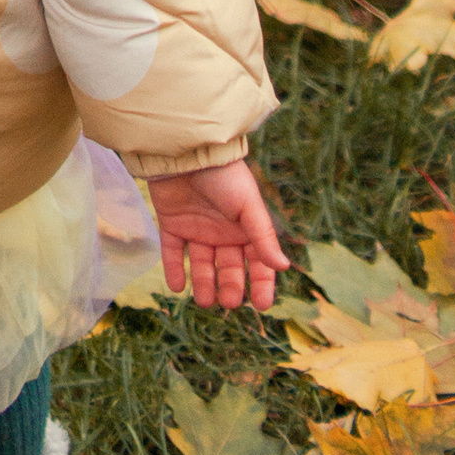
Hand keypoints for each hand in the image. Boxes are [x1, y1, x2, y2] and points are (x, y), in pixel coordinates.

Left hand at [147, 159, 287, 311]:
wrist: (185, 150)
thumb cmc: (224, 176)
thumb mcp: (248, 206)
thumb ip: (263, 237)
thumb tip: (283, 267)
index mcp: (245, 228)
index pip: (258, 263)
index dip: (261, 284)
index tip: (262, 305)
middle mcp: (222, 232)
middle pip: (229, 268)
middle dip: (230, 287)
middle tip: (228, 302)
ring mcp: (196, 228)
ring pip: (202, 265)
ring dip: (203, 284)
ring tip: (204, 301)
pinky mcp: (172, 223)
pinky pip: (173, 252)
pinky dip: (174, 270)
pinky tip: (177, 287)